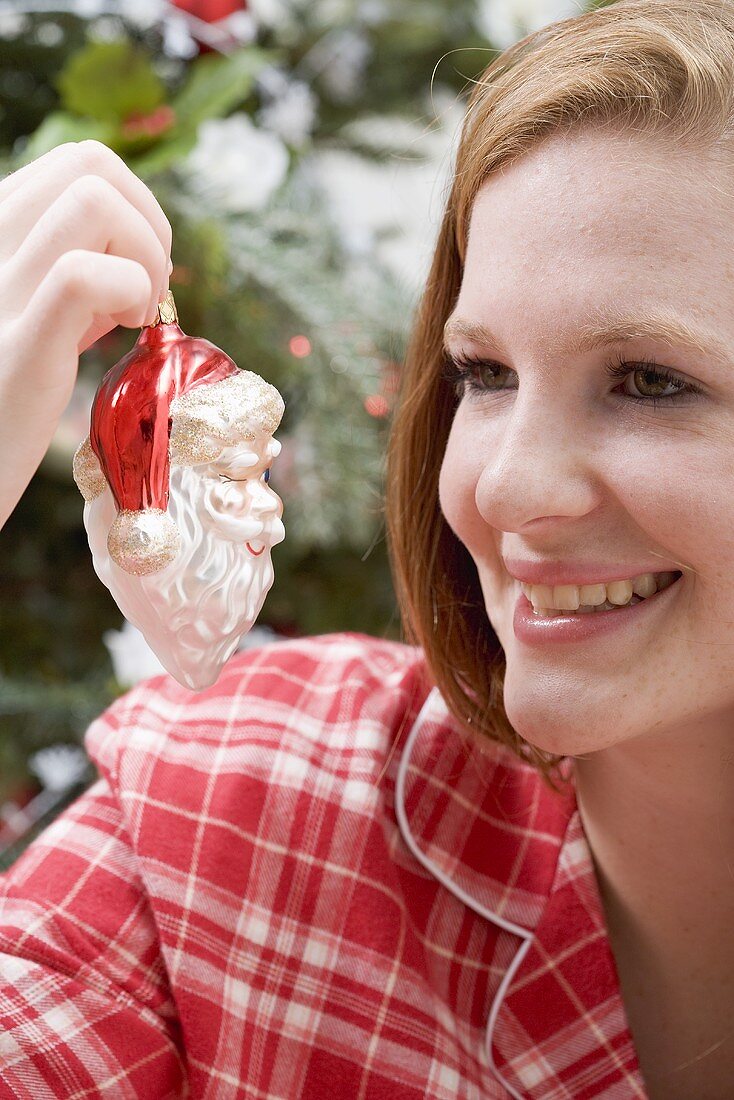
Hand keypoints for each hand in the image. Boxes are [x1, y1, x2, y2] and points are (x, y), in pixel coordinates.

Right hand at [0, 140, 172, 529]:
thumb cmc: (4, 400)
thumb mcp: (34, 314)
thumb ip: (72, 272)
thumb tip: (141, 256)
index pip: (80, 162)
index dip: (134, 210)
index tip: (139, 274)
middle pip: (91, 163)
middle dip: (148, 223)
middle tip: (146, 294)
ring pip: (93, 199)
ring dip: (145, 255)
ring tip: (134, 314)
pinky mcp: (17, 348)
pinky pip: (83, 277)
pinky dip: (131, 292)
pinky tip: (126, 331)